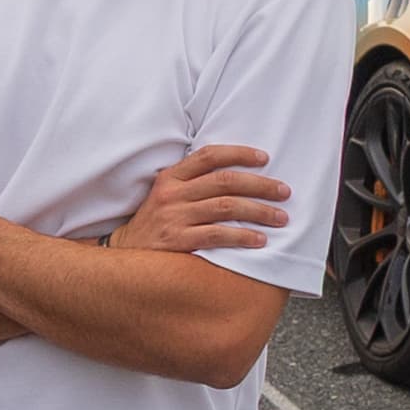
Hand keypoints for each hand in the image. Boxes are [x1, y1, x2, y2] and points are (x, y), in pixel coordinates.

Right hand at [113, 144, 290, 260]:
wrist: (126, 255)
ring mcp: (174, 218)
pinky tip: (259, 239)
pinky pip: (218, 235)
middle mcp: (172, 194)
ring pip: (227, 207)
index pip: (209, 155)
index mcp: (171, 177)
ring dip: (259, 211)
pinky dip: (242, 236)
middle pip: (225, 181)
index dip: (240, 154)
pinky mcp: (178, 242)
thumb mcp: (165, 195)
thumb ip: (192, 183)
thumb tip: (238, 177)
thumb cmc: (154, 224)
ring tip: (279, 217)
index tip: (264, 158)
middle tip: (284, 192)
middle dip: (261, 185)